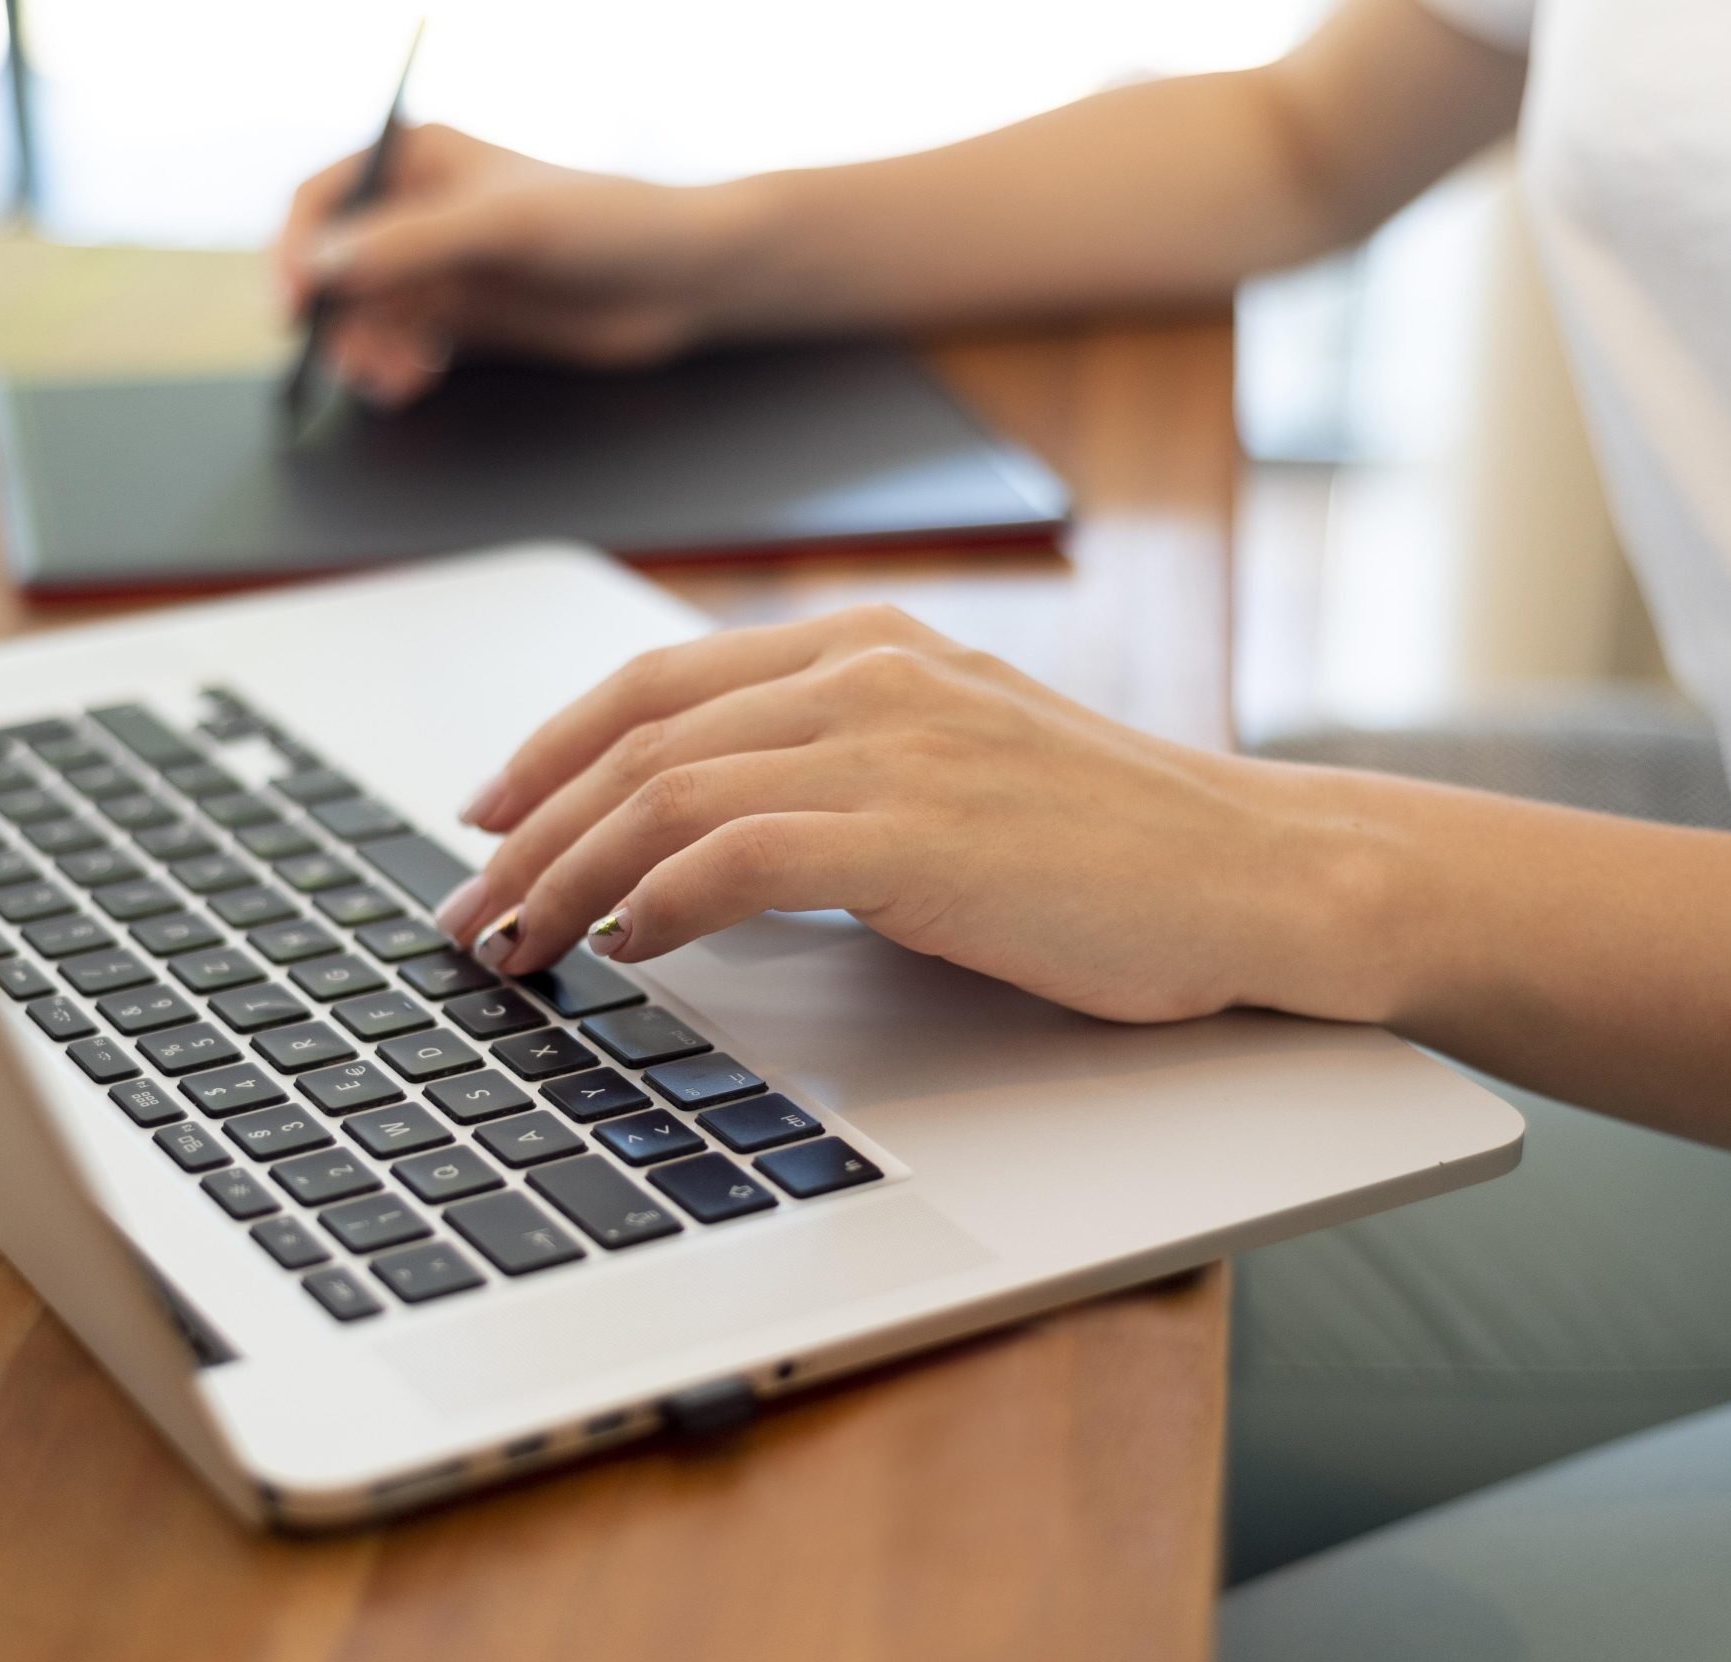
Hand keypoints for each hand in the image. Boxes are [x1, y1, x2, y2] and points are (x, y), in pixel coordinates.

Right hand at [278, 125, 752, 406]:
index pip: (325, 200)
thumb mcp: (501, 226)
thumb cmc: (608, 222)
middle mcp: (423, 213)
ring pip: (367, 316)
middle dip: (337, 317)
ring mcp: (445, 269)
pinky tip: (412, 379)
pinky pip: (403, 347)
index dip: (295, 251)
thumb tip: (319, 265)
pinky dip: (396, 367)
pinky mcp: (468, 320)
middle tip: (355, 360)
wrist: (685, 279)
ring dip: (366, 350)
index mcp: (420, 159)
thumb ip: (408, 244)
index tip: (290, 306)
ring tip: (394, 377)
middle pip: (337, 269)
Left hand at [432, 606, 1372, 1025]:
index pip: (659, 680)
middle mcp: (870, 673)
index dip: (550, 745)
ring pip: (666, 793)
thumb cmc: (1119, 845)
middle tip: (466, 906)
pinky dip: (659, 902)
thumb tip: (703, 838)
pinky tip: (628, 947)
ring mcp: (895, 743)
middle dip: (529, 826)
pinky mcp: (918, 831)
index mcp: (874, 645)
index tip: (486, 809)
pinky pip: (737, 854)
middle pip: (637, 735)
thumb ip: (842, 765)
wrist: (1264, 874)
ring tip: (513, 947)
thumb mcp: (962, 763)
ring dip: (566, 876)